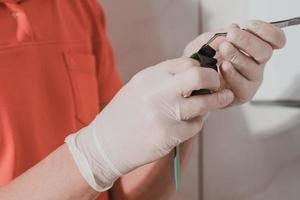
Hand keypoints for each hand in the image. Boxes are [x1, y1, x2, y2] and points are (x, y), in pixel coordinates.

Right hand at [65, 58, 233, 190]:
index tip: (205, 75)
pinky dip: (197, 123)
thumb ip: (163, 80)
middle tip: (217, 85)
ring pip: (205, 103)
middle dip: (214, 79)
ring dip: (214, 102)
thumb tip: (193, 74)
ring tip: (215, 103)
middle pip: (200, 76)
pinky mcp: (170, 135)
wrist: (105, 144)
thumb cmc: (123, 115)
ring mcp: (165, 114)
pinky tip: (189, 123)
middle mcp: (157, 92)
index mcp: (149, 77)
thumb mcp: (139, 88)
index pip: (187, 63)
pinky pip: (195, 126)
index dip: (201, 68)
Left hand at [184, 20, 285, 104]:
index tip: (249, 25)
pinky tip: (224, 66)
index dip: (266, 30)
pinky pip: (243, 85)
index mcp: (254, 47)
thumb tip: (231, 32)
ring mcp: (251, 79)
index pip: (275, 39)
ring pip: (253, 67)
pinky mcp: (243, 94)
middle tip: (231, 35)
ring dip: (237, 55)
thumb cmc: (202, 60)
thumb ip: (218, 35)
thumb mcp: (207, 42)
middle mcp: (256, 63)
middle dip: (248, 41)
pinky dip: (233, 74)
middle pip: (265, 51)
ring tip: (223, 49)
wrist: (191, 81)